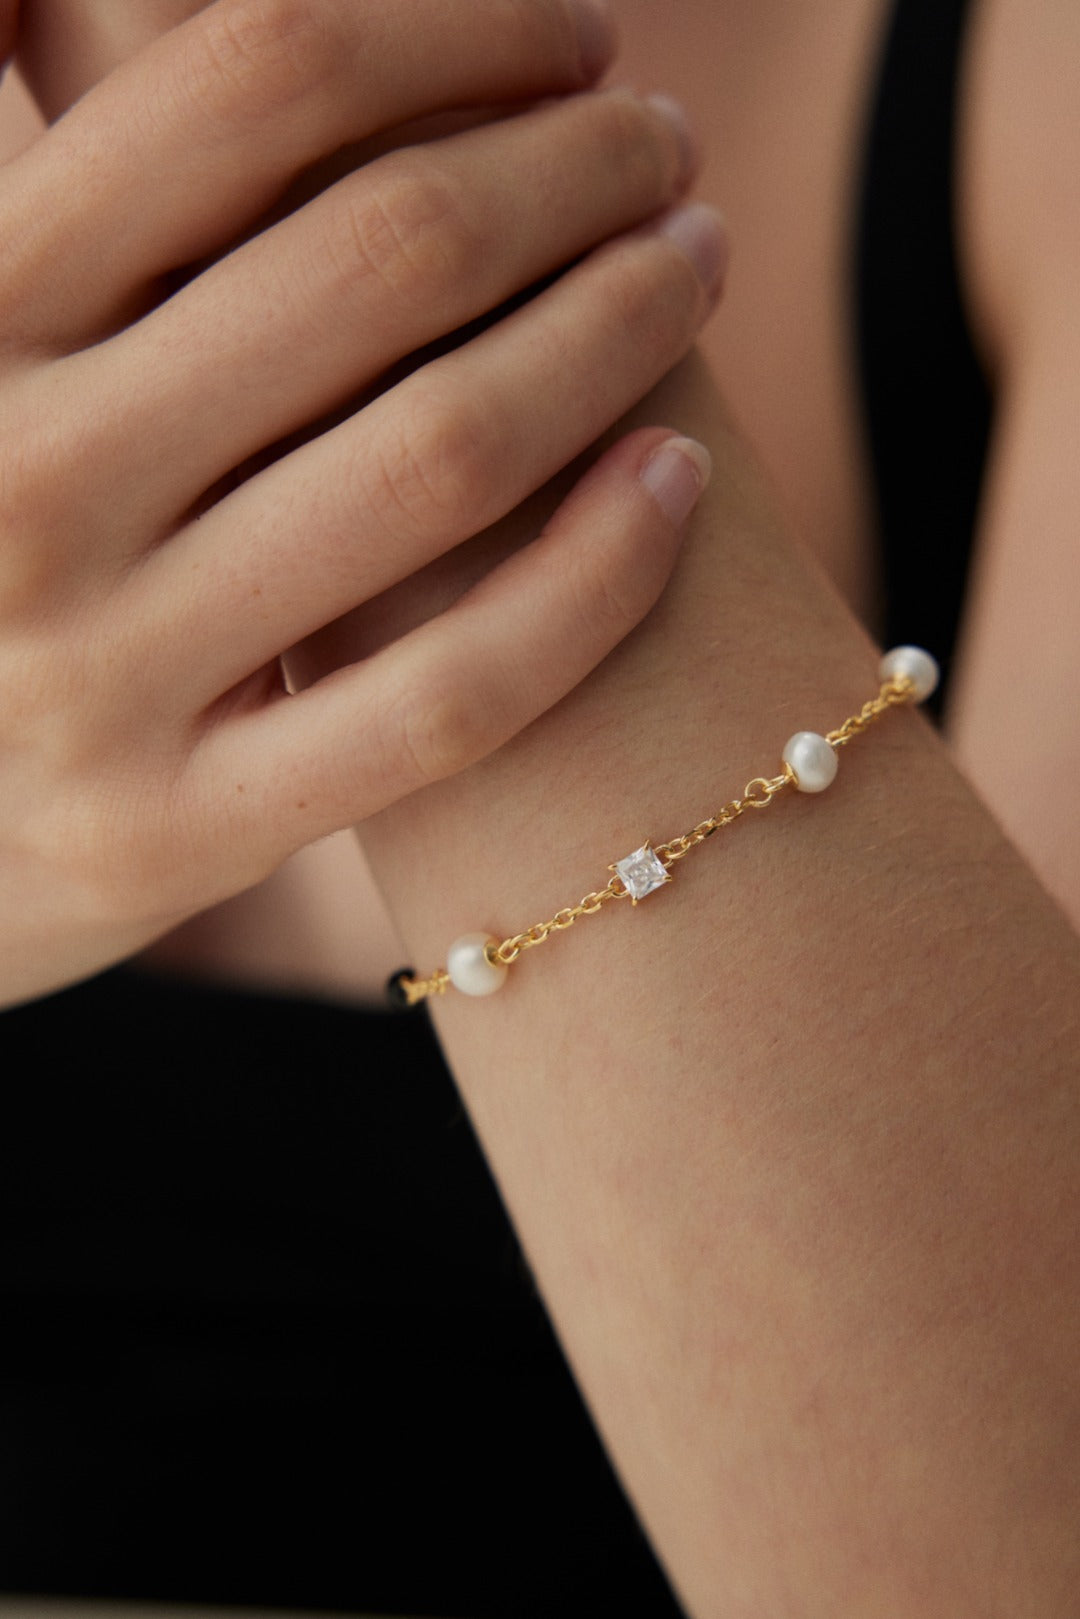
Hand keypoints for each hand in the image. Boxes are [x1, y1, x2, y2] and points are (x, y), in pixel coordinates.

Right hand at [0, 0, 725, 1004]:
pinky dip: (594, 577)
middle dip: (576, 162)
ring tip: (688, 265)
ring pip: (445, 456)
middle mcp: (22, 481)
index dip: (456, 25)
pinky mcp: (176, 832)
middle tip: (660, 142)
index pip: (257, 80)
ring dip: (619, 325)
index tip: (567, 31)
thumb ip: (46, 173)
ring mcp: (99, 675)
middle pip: (387, 253)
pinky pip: (448, 699)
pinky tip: (678, 478)